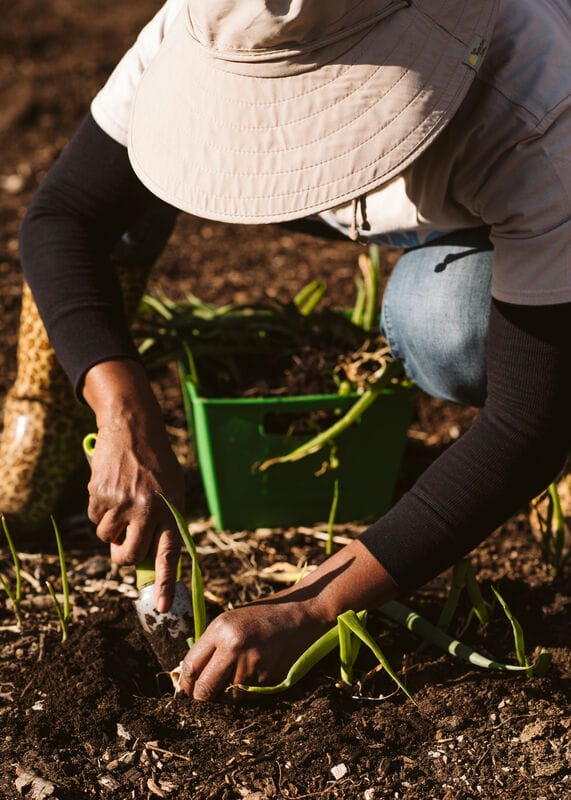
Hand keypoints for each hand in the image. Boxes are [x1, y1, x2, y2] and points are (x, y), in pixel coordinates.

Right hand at [83, 360, 184, 611]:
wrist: (133, 427)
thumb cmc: (157, 464)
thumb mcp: (173, 491)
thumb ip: (165, 524)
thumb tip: (149, 561)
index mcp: (171, 509)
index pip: (170, 554)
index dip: (165, 583)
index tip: (161, 607)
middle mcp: (148, 509)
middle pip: (128, 556)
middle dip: (122, 555)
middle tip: (123, 542)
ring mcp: (122, 503)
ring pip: (107, 538)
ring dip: (111, 528)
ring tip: (123, 501)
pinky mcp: (100, 495)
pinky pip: (95, 520)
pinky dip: (100, 511)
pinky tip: (112, 489)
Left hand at [178, 596, 329, 699]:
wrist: (297, 615)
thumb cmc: (258, 617)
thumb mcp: (228, 621)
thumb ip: (209, 646)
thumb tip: (188, 677)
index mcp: (221, 630)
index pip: (191, 667)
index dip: (184, 683)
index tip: (185, 689)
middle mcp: (235, 648)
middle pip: (204, 691)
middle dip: (200, 697)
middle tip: (201, 695)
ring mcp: (253, 666)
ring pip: (226, 699)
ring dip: (224, 696)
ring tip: (231, 680)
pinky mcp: (268, 680)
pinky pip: (246, 698)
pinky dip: (243, 694)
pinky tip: (249, 677)